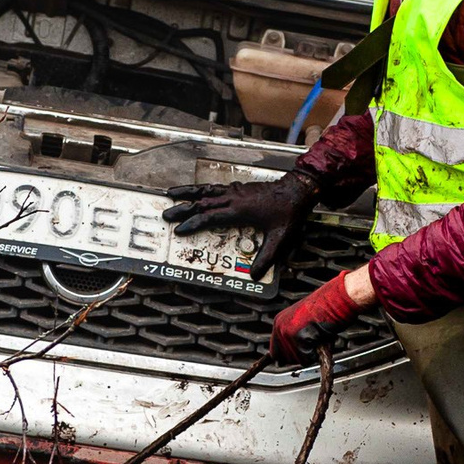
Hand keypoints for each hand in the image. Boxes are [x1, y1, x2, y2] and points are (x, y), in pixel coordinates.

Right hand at [161, 171, 316, 282]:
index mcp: (240, 209)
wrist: (297, 190)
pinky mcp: (239, 188)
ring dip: (188, 192)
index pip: (211, 216)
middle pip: (202, 202)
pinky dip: (202, 189)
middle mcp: (234, 198)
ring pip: (206, 190)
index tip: (180, 230)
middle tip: (166, 214)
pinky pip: (215, 187)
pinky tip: (197, 192)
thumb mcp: (280, 238)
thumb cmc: (289, 213)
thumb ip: (266, 258)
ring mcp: (236, 191)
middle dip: (183, 208)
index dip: (194, 224)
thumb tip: (254, 276)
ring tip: (171, 194)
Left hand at [271, 267, 374, 363]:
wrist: (334, 301)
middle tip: (312, 344)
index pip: (275, 352)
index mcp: (279, 322)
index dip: (287, 356)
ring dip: (309, 354)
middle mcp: (280, 328)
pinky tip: (320, 340)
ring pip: (297, 360)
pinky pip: (307, 359)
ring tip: (317, 339)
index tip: (296, 357)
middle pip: (286, 358)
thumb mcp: (302, 322)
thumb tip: (295, 352)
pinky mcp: (298, 339)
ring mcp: (288, 333)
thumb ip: (294, 336)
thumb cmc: (325, 309)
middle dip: (300, 355)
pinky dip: (316, 354)